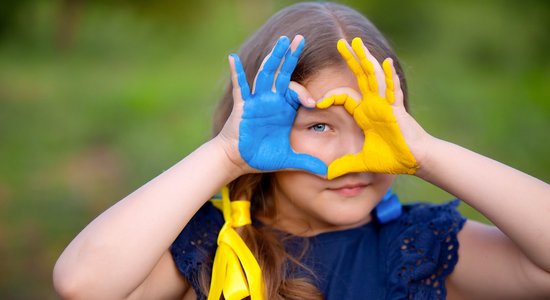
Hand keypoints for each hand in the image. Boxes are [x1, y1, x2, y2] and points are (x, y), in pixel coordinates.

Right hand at [228, 36, 326, 174]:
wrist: (238, 161)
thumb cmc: (261, 157)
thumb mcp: (289, 159)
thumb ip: (308, 163)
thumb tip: (329, 174)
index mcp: (283, 109)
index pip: (297, 91)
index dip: (306, 93)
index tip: (313, 103)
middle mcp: (271, 101)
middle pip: (282, 73)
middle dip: (290, 56)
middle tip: (299, 38)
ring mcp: (256, 101)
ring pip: (265, 75)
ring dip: (273, 58)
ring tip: (281, 41)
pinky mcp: (242, 107)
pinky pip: (239, 88)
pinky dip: (236, 73)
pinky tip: (232, 57)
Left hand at [317, 37, 418, 178]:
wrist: (415, 161)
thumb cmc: (393, 158)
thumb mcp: (363, 162)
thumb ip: (345, 165)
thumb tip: (327, 175)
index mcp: (365, 113)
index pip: (344, 97)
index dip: (330, 97)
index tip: (315, 103)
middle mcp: (375, 104)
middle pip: (361, 77)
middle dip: (351, 59)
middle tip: (341, 43)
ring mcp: (387, 104)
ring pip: (374, 77)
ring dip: (366, 60)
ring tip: (358, 43)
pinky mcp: (397, 109)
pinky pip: (393, 90)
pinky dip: (389, 77)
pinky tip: (386, 63)